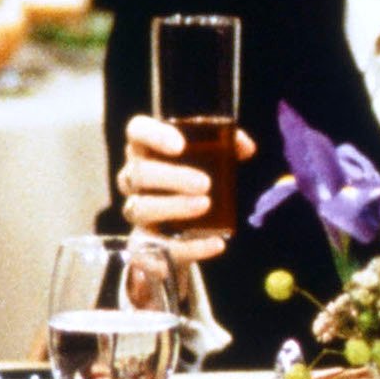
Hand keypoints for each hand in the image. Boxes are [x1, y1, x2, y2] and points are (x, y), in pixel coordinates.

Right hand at [118, 113, 256, 264]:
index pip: (137, 131)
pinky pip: (158, 247)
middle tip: (205, 183)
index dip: (154, 135)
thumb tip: (245, 148)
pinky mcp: (143, 244)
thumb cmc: (193, 182)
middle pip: (138, 173)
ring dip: (173, 206)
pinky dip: (189, 247)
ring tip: (205, 205)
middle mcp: (134, 178)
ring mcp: (137, 211)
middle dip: (172, 177)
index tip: (180, 145)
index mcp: (147, 149)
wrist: (182, 232)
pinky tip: (216, 243)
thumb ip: (228, 146)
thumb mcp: (210, 160)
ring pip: (140, 208)